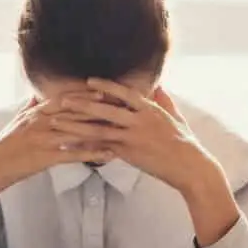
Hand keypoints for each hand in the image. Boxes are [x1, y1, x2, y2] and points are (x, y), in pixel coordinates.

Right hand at [0, 94, 113, 245]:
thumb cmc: (5, 145)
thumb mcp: (17, 121)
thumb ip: (30, 107)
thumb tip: (38, 95)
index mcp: (36, 112)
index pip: (65, 98)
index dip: (87, 93)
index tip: (106, 89)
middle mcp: (41, 121)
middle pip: (75, 111)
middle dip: (100, 107)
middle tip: (121, 105)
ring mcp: (43, 139)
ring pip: (77, 131)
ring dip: (101, 130)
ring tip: (122, 129)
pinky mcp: (45, 157)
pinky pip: (73, 153)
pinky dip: (92, 153)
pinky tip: (108, 155)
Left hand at [52, 79, 210, 195]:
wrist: (190, 166)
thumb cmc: (185, 142)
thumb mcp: (176, 116)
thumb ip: (164, 100)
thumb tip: (159, 85)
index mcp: (150, 109)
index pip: (124, 93)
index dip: (105, 86)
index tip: (88, 81)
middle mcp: (139, 120)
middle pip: (105, 109)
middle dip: (81, 104)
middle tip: (62, 100)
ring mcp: (133, 137)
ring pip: (98, 129)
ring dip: (75, 125)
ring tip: (57, 122)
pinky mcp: (130, 154)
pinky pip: (102, 149)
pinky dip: (84, 148)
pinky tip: (69, 147)